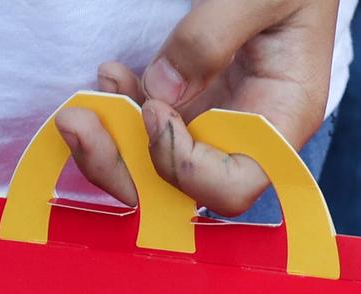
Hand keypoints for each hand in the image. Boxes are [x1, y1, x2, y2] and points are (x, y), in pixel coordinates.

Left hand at [55, 0, 338, 216]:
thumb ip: (213, 35)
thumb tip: (161, 90)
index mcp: (283, 119)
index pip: (232, 186)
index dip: (184, 166)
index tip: (155, 111)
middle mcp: (247, 136)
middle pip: (180, 191)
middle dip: (122, 166)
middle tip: (77, 124)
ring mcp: (214, 125)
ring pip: (153, 167)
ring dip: (109, 144)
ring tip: (79, 107)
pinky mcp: (190, 106)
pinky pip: (146, 130)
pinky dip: (119, 111)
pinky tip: (109, 75)